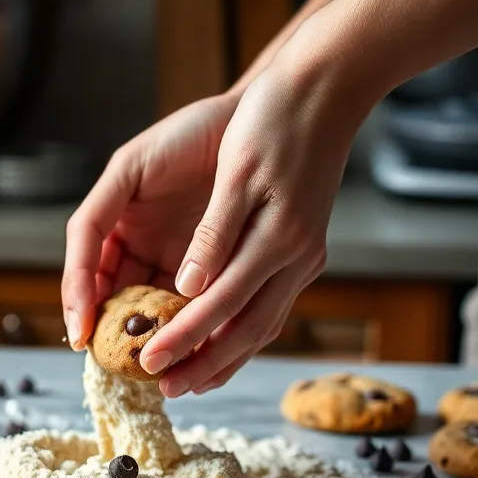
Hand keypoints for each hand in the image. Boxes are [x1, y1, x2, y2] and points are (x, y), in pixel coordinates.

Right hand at [61, 92, 240, 350]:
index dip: (81, 305)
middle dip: (118, 334)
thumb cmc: (186, 136)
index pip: (90, 278)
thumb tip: (89, 282)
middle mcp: (146, 252)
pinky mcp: (221, 272)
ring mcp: (183, 264)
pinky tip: (195, 342)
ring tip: (154, 360)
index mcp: (117, 230)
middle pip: (122, 305)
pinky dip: (198, 328)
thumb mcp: (128, 170)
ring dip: (158, 337)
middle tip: (116, 358)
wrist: (254, 120)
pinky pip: (205, 309)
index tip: (79, 332)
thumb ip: (97, 218)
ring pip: (161, 313)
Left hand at [138, 51, 361, 395]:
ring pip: (263, 323)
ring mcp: (306, 254)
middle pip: (246, 330)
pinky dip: (245, 329)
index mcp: (278, 239)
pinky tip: (225, 340)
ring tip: (192, 379)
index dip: (183, 338)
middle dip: (205, 362)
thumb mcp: (239, 171)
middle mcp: (296, 256)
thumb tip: (191, 289)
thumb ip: (214, 235)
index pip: (220, 306)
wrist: (328, 88)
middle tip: (167, 390)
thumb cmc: (276, 120)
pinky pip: (272, 303)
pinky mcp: (305, 247)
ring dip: (227, 355)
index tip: (149, 364)